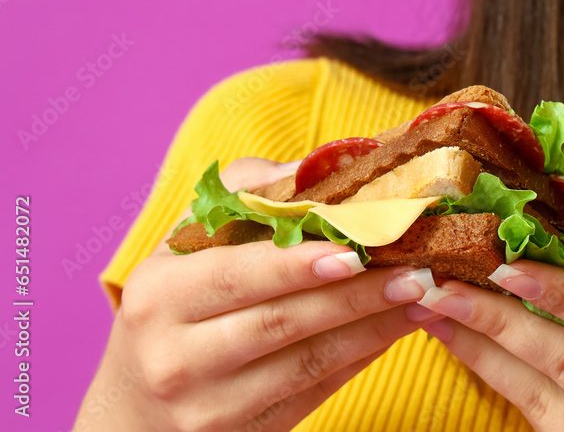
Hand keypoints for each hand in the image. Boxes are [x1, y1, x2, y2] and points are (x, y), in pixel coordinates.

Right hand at [75, 157, 443, 431]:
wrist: (135, 412)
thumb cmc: (174, 305)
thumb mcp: (186, 245)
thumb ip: (248, 194)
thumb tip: (321, 164)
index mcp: (160, 293)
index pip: (239, 274)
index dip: (299, 263)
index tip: (357, 249)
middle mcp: (175, 355)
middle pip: (282, 321)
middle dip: (356, 295)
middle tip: (415, 271)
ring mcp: (207, 406)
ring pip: (307, 362)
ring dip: (373, 327)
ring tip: (421, 296)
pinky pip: (314, 392)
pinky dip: (360, 358)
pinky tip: (395, 329)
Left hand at [416, 261, 563, 430]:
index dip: (563, 293)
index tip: (508, 262)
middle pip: (562, 363)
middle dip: (495, 320)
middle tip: (441, 281)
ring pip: (535, 395)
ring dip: (478, 348)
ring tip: (431, 308)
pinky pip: (534, 416)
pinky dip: (496, 376)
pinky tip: (463, 345)